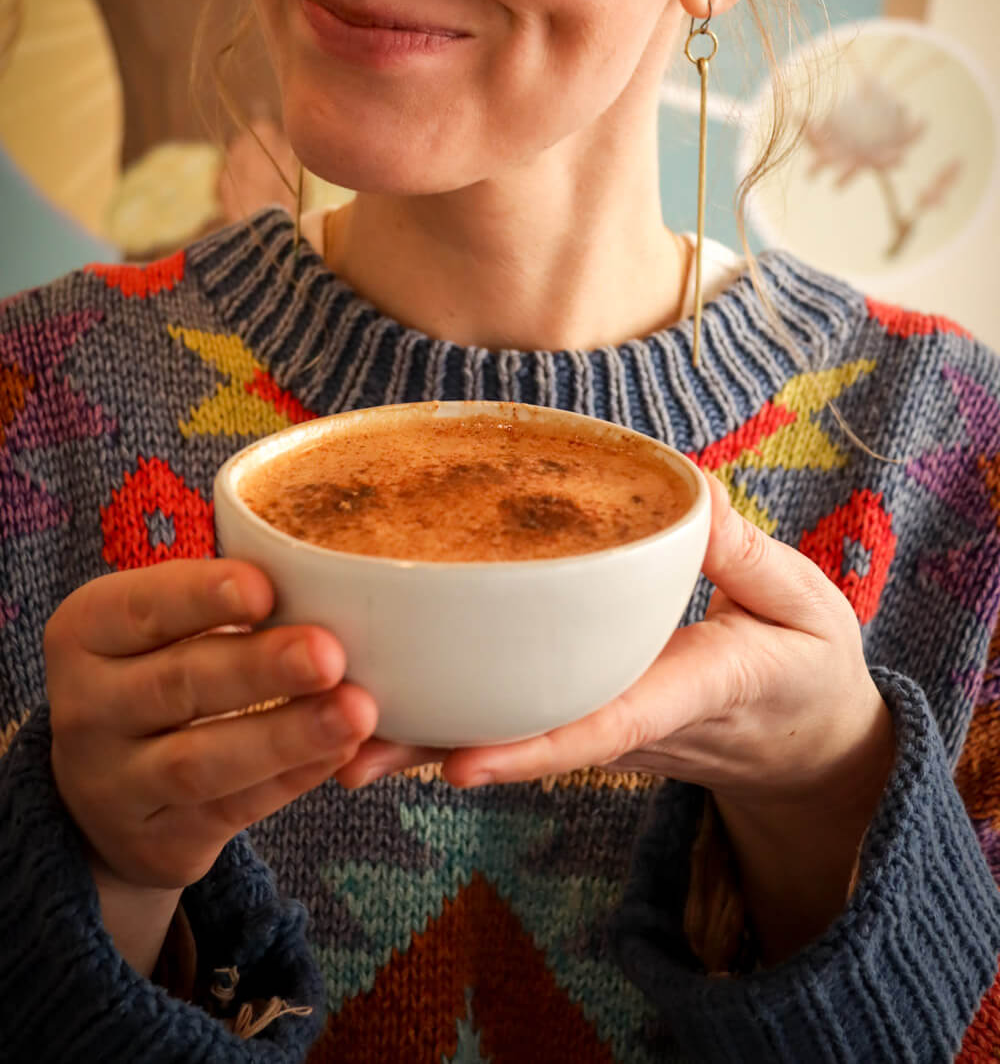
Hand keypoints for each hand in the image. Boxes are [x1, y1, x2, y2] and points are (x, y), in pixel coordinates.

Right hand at [45, 558, 376, 967]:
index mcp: (86, 631)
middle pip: (177, 684)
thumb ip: (222, 600)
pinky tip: (342, 751)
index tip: (265, 587)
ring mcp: (114, 783)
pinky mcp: (156, 840)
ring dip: (285, 735)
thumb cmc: (155, 669)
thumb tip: (327, 581)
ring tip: (355, 712)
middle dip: (258, 668)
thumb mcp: (157, 626)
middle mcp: (86, 708)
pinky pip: (231, 809)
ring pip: (201, 760)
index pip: (141, 608)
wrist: (104, 789)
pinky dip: (291, 778)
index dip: (201, 596)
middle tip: (328, 653)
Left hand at [336, 478, 893, 955]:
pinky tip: (382, 697)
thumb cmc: (806, 665)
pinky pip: (518, 714)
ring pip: (508, 735)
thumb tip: (693, 498)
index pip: (606, 725)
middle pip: (527, 741)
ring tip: (334, 743)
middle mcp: (631, 721)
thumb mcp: (803, 607)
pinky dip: (451, 712)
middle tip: (347, 756)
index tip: (459, 762)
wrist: (808, 740)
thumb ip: (748, 556)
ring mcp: (604, 724)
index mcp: (693, 692)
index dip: (532, 748)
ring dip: (424, 740)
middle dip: (439, 750)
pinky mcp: (590, 711)